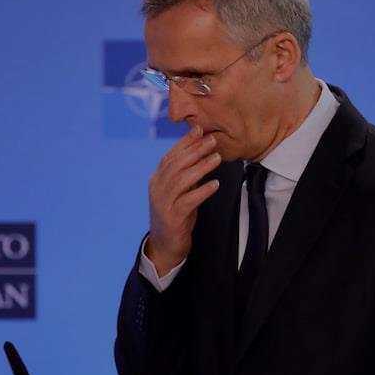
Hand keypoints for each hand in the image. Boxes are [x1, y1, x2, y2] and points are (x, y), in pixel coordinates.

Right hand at [146, 125, 221, 275]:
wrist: (165, 245)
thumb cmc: (176, 215)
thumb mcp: (179, 191)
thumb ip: (186, 174)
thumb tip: (200, 153)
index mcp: (157, 180)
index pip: (170, 156)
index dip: (185, 142)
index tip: (199, 129)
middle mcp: (157, 188)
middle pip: (176, 164)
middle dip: (195, 150)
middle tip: (212, 140)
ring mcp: (163, 203)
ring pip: (181, 180)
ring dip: (201, 167)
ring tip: (217, 158)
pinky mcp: (172, 217)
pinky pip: (188, 201)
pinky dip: (202, 191)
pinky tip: (215, 184)